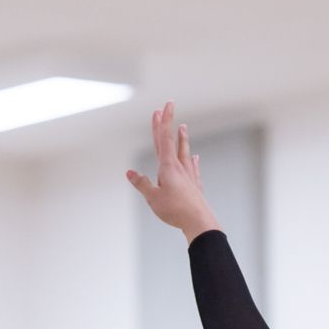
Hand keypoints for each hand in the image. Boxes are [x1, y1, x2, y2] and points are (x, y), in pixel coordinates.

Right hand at [127, 104, 220, 243]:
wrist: (199, 222)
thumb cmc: (175, 211)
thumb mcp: (153, 198)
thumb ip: (141, 184)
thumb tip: (130, 173)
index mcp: (167, 167)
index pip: (163, 138)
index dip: (162, 121)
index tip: (163, 106)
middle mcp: (179, 168)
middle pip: (171, 142)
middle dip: (166, 125)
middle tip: (163, 110)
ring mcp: (188, 176)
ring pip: (184, 153)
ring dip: (183, 139)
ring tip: (184, 127)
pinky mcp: (195, 186)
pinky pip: (193, 170)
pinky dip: (193, 162)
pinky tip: (195, 158)